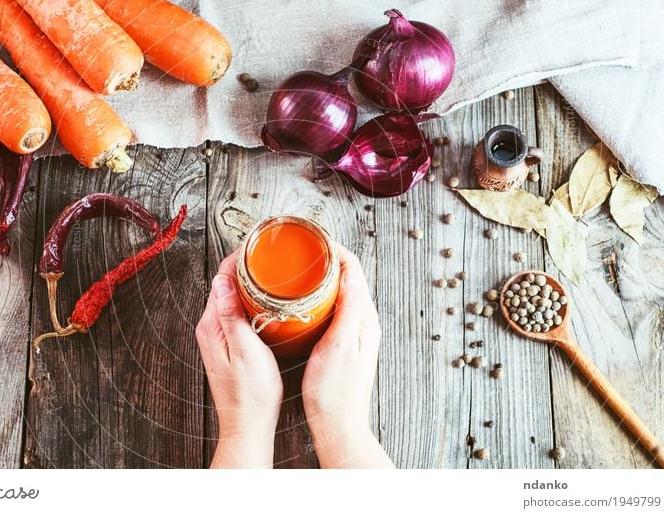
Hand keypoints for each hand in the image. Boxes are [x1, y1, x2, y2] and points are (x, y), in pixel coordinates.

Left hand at [194, 253, 282, 467]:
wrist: (247, 424)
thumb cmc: (250, 393)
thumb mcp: (245, 350)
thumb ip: (231, 314)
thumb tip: (220, 280)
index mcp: (212, 324)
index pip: (221, 277)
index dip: (240, 258)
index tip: (259, 245)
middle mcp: (211, 326)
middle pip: (226, 284)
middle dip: (247, 266)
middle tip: (272, 254)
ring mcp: (219, 335)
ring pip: (233, 297)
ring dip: (250, 283)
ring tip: (273, 271)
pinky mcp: (229, 343)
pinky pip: (238, 311)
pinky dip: (252, 300)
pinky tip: (269, 301)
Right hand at [302, 245, 393, 467]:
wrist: (337, 424)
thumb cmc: (335, 391)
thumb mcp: (339, 346)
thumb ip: (349, 309)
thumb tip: (350, 273)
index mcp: (365, 318)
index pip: (354, 269)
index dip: (334, 249)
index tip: (312, 239)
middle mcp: (362, 320)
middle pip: (347, 275)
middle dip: (326, 257)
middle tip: (300, 248)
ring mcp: (352, 330)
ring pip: (339, 289)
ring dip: (322, 274)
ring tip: (298, 264)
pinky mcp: (341, 339)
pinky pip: (332, 305)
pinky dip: (318, 293)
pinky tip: (300, 296)